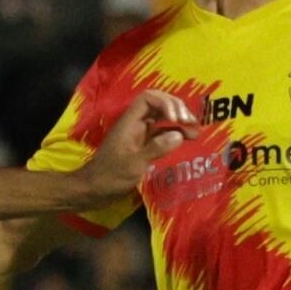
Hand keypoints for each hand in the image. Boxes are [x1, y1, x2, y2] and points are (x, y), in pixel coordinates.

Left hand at [67, 91, 195, 207]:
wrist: (94, 191)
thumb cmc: (110, 177)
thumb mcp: (133, 164)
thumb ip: (155, 148)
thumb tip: (178, 135)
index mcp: (129, 123)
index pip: (148, 98)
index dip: (166, 103)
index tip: (177, 120)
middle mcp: (135, 124)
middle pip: (158, 105)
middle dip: (177, 110)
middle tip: (191, 123)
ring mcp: (140, 135)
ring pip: (162, 119)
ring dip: (179, 121)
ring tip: (196, 129)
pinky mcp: (143, 146)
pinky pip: (162, 134)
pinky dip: (175, 133)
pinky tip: (188, 138)